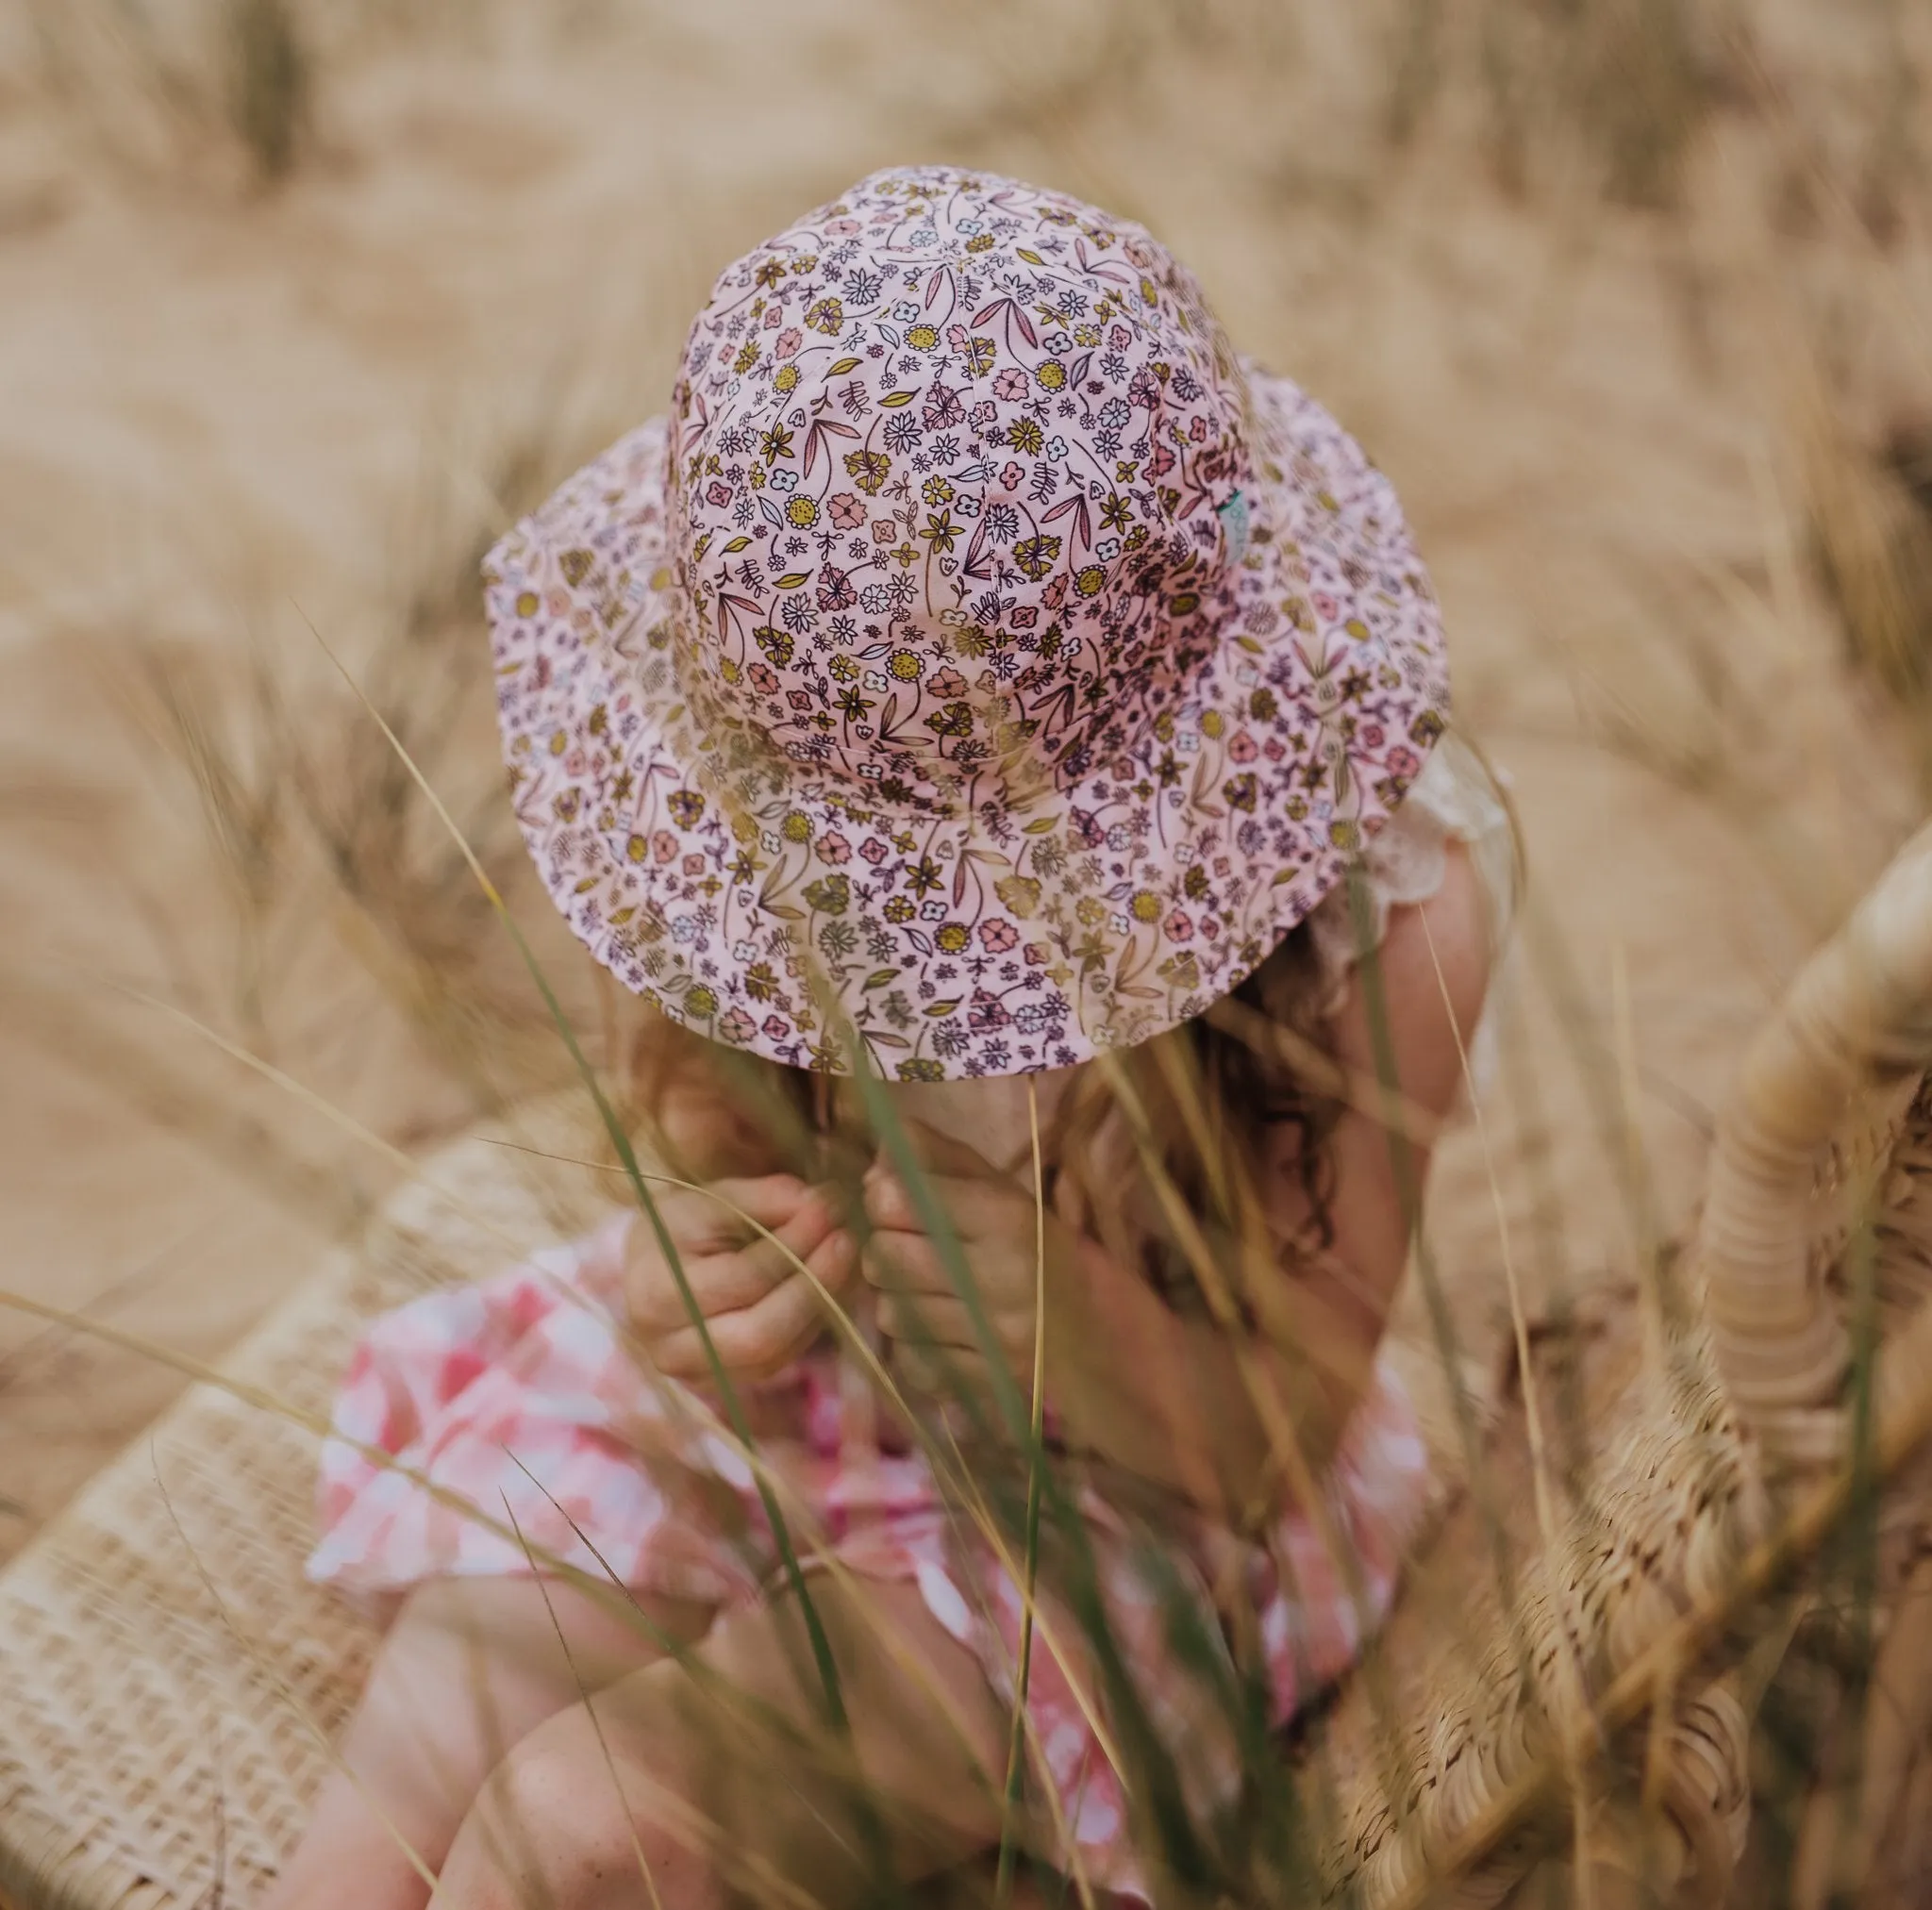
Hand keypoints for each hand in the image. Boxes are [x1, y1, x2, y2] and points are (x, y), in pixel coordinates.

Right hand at [625, 1175, 858, 1381]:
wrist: (647, 1269)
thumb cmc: (680, 1227)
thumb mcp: (711, 1199)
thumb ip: (763, 1198)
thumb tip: (819, 1204)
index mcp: (656, 1293)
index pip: (742, 1278)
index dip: (793, 1244)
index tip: (829, 1208)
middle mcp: (670, 1347)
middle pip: (760, 1335)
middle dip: (814, 1285)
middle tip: (846, 1239)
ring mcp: (697, 1375)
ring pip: (776, 1356)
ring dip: (820, 1305)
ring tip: (844, 1257)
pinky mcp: (725, 1384)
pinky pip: (780, 1363)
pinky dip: (811, 1325)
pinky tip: (829, 1287)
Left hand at [861, 1122, 1057, 1406]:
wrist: (1099, 1328)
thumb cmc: (1037, 1246)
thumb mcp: (1000, 1190)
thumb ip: (940, 1160)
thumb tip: (879, 1152)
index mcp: (1008, 1217)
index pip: (896, 1200)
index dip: (881, 1198)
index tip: (894, 1202)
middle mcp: (1004, 1275)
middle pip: (884, 1257)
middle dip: (883, 1249)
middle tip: (904, 1248)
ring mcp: (997, 1336)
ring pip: (892, 1312)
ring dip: (897, 1300)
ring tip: (924, 1291)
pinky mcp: (988, 1381)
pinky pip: (912, 1361)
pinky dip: (914, 1347)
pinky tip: (938, 1331)